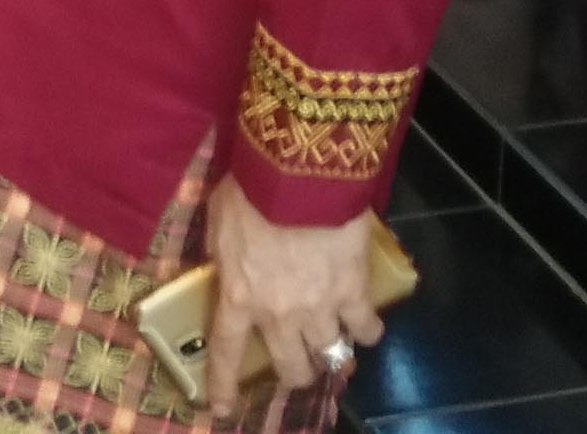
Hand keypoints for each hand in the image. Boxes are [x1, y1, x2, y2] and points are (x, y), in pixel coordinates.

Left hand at [201, 175, 382, 417]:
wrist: (298, 176)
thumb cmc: (250, 191)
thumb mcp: (218, 221)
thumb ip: (220, 251)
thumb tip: (223, 262)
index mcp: (239, 297)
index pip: (226, 352)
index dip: (224, 385)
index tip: (221, 409)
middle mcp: (279, 315)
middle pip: (291, 367)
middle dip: (296, 374)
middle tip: (299, 367)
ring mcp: (320, 309)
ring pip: (331, 354)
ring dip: (333, 354)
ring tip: (338, 349)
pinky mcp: (354, 293)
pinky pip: (366, 327)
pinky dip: (367, 330)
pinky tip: (367, 327)